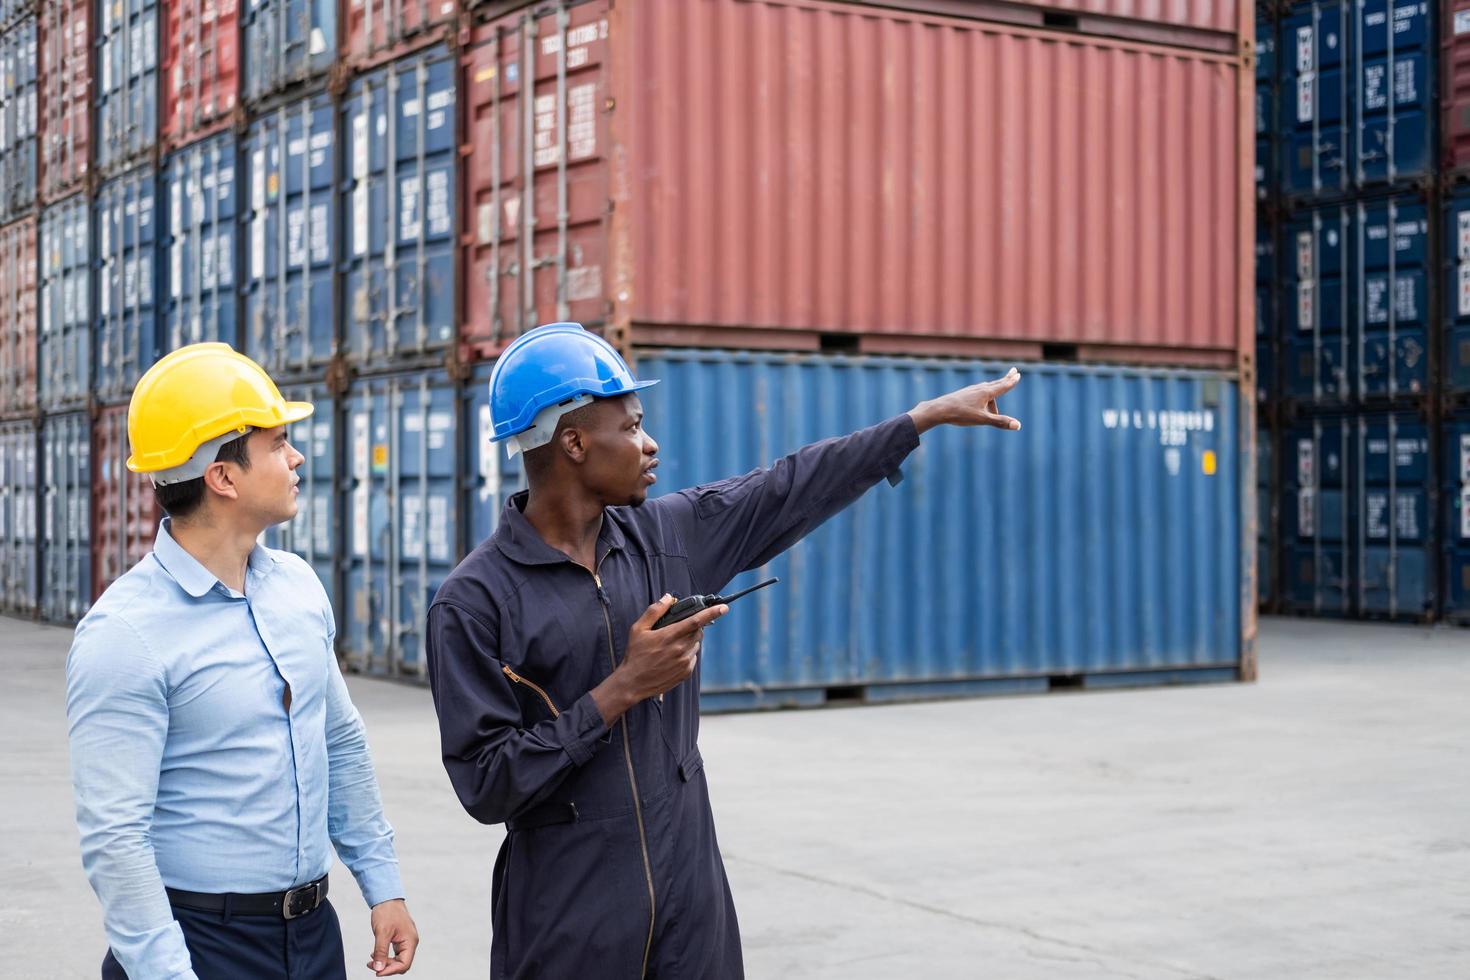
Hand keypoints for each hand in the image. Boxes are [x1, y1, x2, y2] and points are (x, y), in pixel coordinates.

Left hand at [367, 898, 417, 975]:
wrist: (387, 898)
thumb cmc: (387, 912)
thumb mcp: (382, 933)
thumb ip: (381, 952)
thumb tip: (379, 968)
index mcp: (410, 941)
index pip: (404, 964)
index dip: (390, 970)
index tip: (377, 972)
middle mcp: (411, 942)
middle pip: (402, 964)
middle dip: (387, 967)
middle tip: (371, 965)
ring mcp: (406, 940)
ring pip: (398, 960)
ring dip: (385, 962)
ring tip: (371, 961)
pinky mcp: (400, 939)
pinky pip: (395, 953)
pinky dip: (385, 956)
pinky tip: (375, 954)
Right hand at [592, 595, 727, 723]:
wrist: (633, 683)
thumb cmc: (635, 654)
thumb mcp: (638, 629)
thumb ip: (655, 611)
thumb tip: (668, 598)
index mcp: (670, 636)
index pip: (696, 621)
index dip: (712, 613)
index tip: (723, 608)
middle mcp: (680, 649)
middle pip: (698, 631)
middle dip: (694, 626)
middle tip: (679, 628)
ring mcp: (684, 662)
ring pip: (696, 644)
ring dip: (689, 640)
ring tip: (671, 645)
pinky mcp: (686, 673)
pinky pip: (693, 657)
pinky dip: (687, 653)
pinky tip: (672, 656)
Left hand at [907, 368, 1021, 433]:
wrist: (939, 410)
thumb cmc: (960, 414)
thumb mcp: (982, 420)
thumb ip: (1000, 422)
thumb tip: (1018, 425)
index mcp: (986, 393)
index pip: (1002, 386)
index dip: (1011, 382)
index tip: (1017, 375)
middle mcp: (979, 389)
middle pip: (996, 383)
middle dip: (1005, 378)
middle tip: (1013, 371)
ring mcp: (970, 391)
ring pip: (986, 389)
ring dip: (994, 391)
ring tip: (996, 403)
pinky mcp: (963, 394)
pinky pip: (978, 392)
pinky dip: (984, 395)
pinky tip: (980, 400)